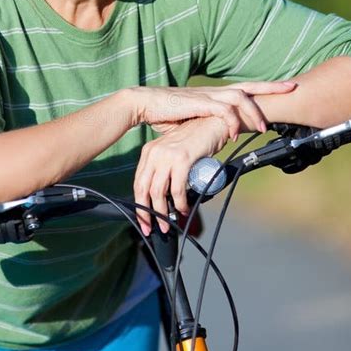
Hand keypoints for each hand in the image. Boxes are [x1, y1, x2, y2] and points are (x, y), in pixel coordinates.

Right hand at [132, 81, 295, 140]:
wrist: (143, 104)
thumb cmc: (164, 113)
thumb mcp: (190, 121)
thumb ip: (205, 126)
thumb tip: (213, 139)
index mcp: (214, 95)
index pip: (244, 88)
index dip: (265, 88)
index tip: (284, 88)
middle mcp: (214, 92)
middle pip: (249, 85)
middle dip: (272, 87)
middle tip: (292, 88)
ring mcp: (207, 95)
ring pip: (240, 97)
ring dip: (254, 113)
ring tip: (263, 128)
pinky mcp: (198, 103)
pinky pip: (222, 110)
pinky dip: (232, 121)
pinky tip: (235, 133)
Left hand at [133, 116, 230, 234]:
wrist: (212, 123)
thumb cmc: (196, 141)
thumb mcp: (174, 154)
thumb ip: (167, 170)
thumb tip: (165, 198)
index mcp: (149, 152)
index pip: (138, 183)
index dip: (140, 206)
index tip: (145, 222)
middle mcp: (154, 152)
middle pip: (144, 190)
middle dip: (147, 213)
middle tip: (154, 228)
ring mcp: (167, 155)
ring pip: (158, 191)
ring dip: (163, 212)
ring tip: (169, 223)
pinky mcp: (182, 158)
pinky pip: (177, 188)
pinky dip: (180, 202)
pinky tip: (183, 209)